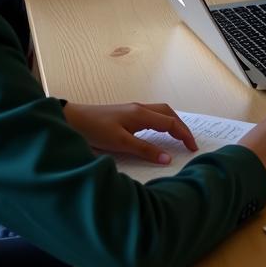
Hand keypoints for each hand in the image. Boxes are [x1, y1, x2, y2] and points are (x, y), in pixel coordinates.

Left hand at [62, 102, 196, 163]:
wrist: (73, 119)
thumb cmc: (95, 130)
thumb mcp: (121, 143)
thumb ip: (145, 150)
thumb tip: (168, 158)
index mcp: (142, 114)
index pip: (171, 123)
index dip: (184, 135)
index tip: (193, 149)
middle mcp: (140, 108)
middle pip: (169, 113)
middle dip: (182, 127)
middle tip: (189, 143)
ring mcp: (133, 109)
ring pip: (161, 112)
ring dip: (173, 123)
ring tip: (178, 137)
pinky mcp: (126, 114)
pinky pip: (152, 115)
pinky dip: (162, 122)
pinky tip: (158, 133)